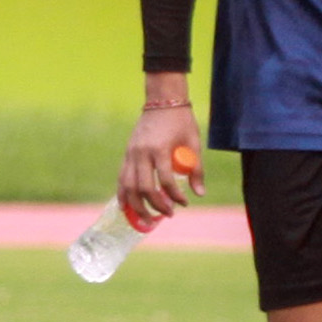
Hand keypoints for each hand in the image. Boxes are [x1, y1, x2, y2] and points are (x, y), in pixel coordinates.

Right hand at [120, 102, 203, 223]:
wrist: (162, 101)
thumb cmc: (181, 121)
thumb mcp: (194, 142)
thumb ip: (196, 168)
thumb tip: (199, 194)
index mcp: (160, 149)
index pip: (166, 180)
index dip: (175, 196)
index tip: (185, 203)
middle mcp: (141, 153)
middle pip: (144, 188)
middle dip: (156, 205)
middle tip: (169, 215)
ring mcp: (131, 153)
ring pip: (128, 186)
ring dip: (136, 206)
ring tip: (146, 220)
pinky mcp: (126, 154)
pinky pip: (121, 178)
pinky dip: (123, 194)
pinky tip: (126, 208)